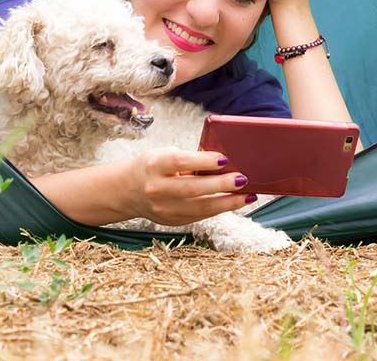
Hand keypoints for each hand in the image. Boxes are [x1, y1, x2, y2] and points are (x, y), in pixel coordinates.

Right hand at [124, 148, 253, 225]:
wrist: (129, 190)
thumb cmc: (154, 166)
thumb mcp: (164, 155)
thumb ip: (189, 158)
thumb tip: (223, 162)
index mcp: (154, 166)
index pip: (180, 163)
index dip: (203, 161)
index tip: (224, 159)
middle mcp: (157, 188)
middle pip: (192, 188)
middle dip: (221, 185)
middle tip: (242, 179)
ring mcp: (164, 209)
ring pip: (200, 208)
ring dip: (228, 202)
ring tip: (248, 196)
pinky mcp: (172, 221)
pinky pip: (200, 216)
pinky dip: (220, 209)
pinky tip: (235, 202)